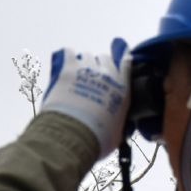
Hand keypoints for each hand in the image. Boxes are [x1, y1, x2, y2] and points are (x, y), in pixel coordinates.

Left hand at [41, 38, 130, 158]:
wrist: (76, 133)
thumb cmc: (99, 137)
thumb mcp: (118, 131)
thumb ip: (119, 121)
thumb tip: (116, 128)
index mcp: (122, 87)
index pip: (126, 63)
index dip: (122, 59)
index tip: (118, 60)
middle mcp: (107, 73)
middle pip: (104, 58)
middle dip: (99, 66)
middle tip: (92, 79)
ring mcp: (87, 68)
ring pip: (87, 56)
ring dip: (83, 63)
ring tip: (77, 76)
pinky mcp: (68, 68)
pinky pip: (68, 53)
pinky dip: (68, 57)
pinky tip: (64, 64)